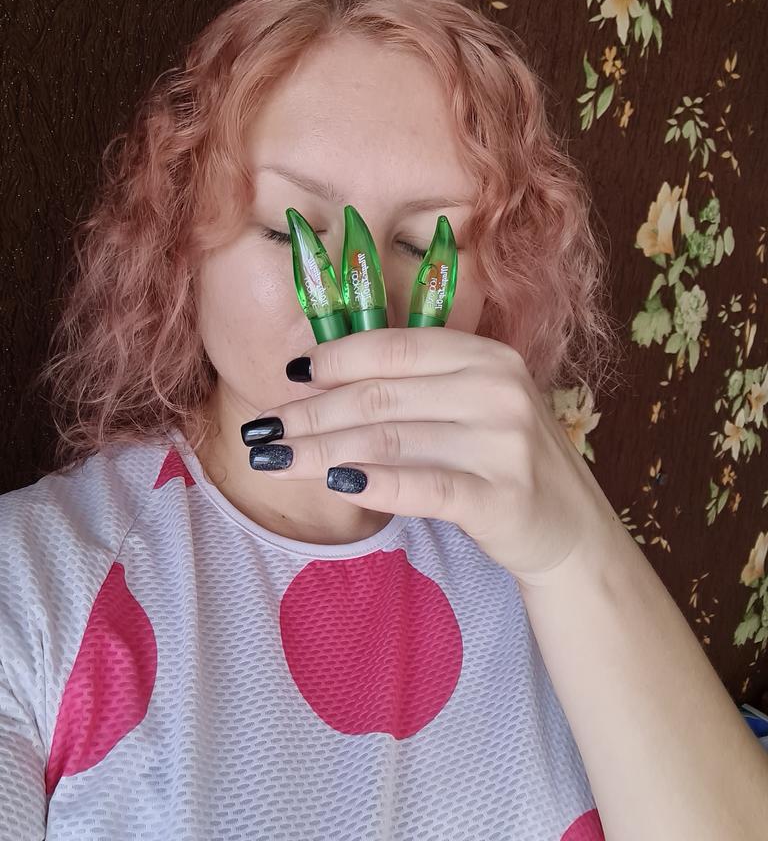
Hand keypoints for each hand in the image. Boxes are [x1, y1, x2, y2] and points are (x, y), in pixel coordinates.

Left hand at [247, 326, 613, 583]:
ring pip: (389, 440)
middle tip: (263, 431)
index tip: (291, 377)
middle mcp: (496, 388)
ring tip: (276, 460)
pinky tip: (334, 485)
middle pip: (381, 396)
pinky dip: (373, 484)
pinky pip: (422, 486)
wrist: (569, 526)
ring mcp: (502, 442)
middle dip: (311, 414)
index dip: (335, 359)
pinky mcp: (501, 496)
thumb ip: (412, 387)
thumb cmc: (501, 459)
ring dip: (320, 451)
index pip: (394, 348)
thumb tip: (315, 379)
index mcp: (485, 355)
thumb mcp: (470, 405)